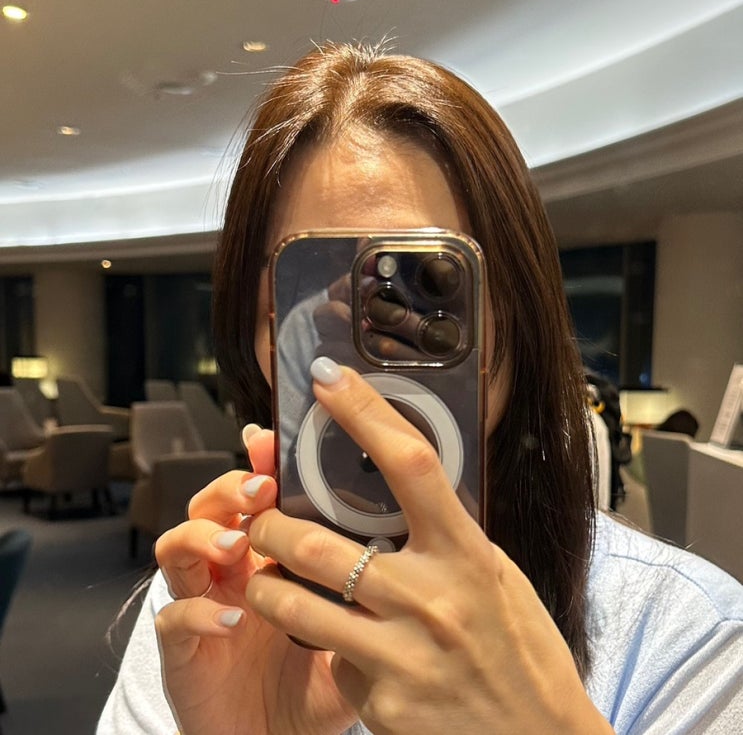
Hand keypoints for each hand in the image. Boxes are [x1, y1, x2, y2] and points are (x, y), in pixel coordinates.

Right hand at [154, 427, 356, 734]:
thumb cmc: (319, 676)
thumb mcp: (352, 623)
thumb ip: (367, 585)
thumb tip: (411, 541)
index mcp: (270, 554)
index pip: (259, 494)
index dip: (261, 464)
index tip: (275, 441)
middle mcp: (232, 570)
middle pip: (212, 505)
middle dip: (232, 487)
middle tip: (262, 488)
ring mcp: (202, 605)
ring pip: (178, 546)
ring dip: (204, 536)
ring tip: (238, 543)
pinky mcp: (184, 652)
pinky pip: (173, 621)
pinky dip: (196, 614)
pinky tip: (231, 619)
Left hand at [246, 362, 613, 734]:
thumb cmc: (523, 652)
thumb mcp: (495, 578)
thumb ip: (446, 540)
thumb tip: (394, 502)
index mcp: (468, 555)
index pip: (410, 464)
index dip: (365, 412)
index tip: (330, 379)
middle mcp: (433, 600)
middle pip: (318, 540)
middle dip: (271, 524)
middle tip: (261, 517)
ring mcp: (404, 657)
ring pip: (294, 602)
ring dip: (266, 582)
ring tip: (266, 575)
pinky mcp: (384, 706)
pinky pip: (331, 660)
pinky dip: (326, 647)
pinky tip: (348, 652)